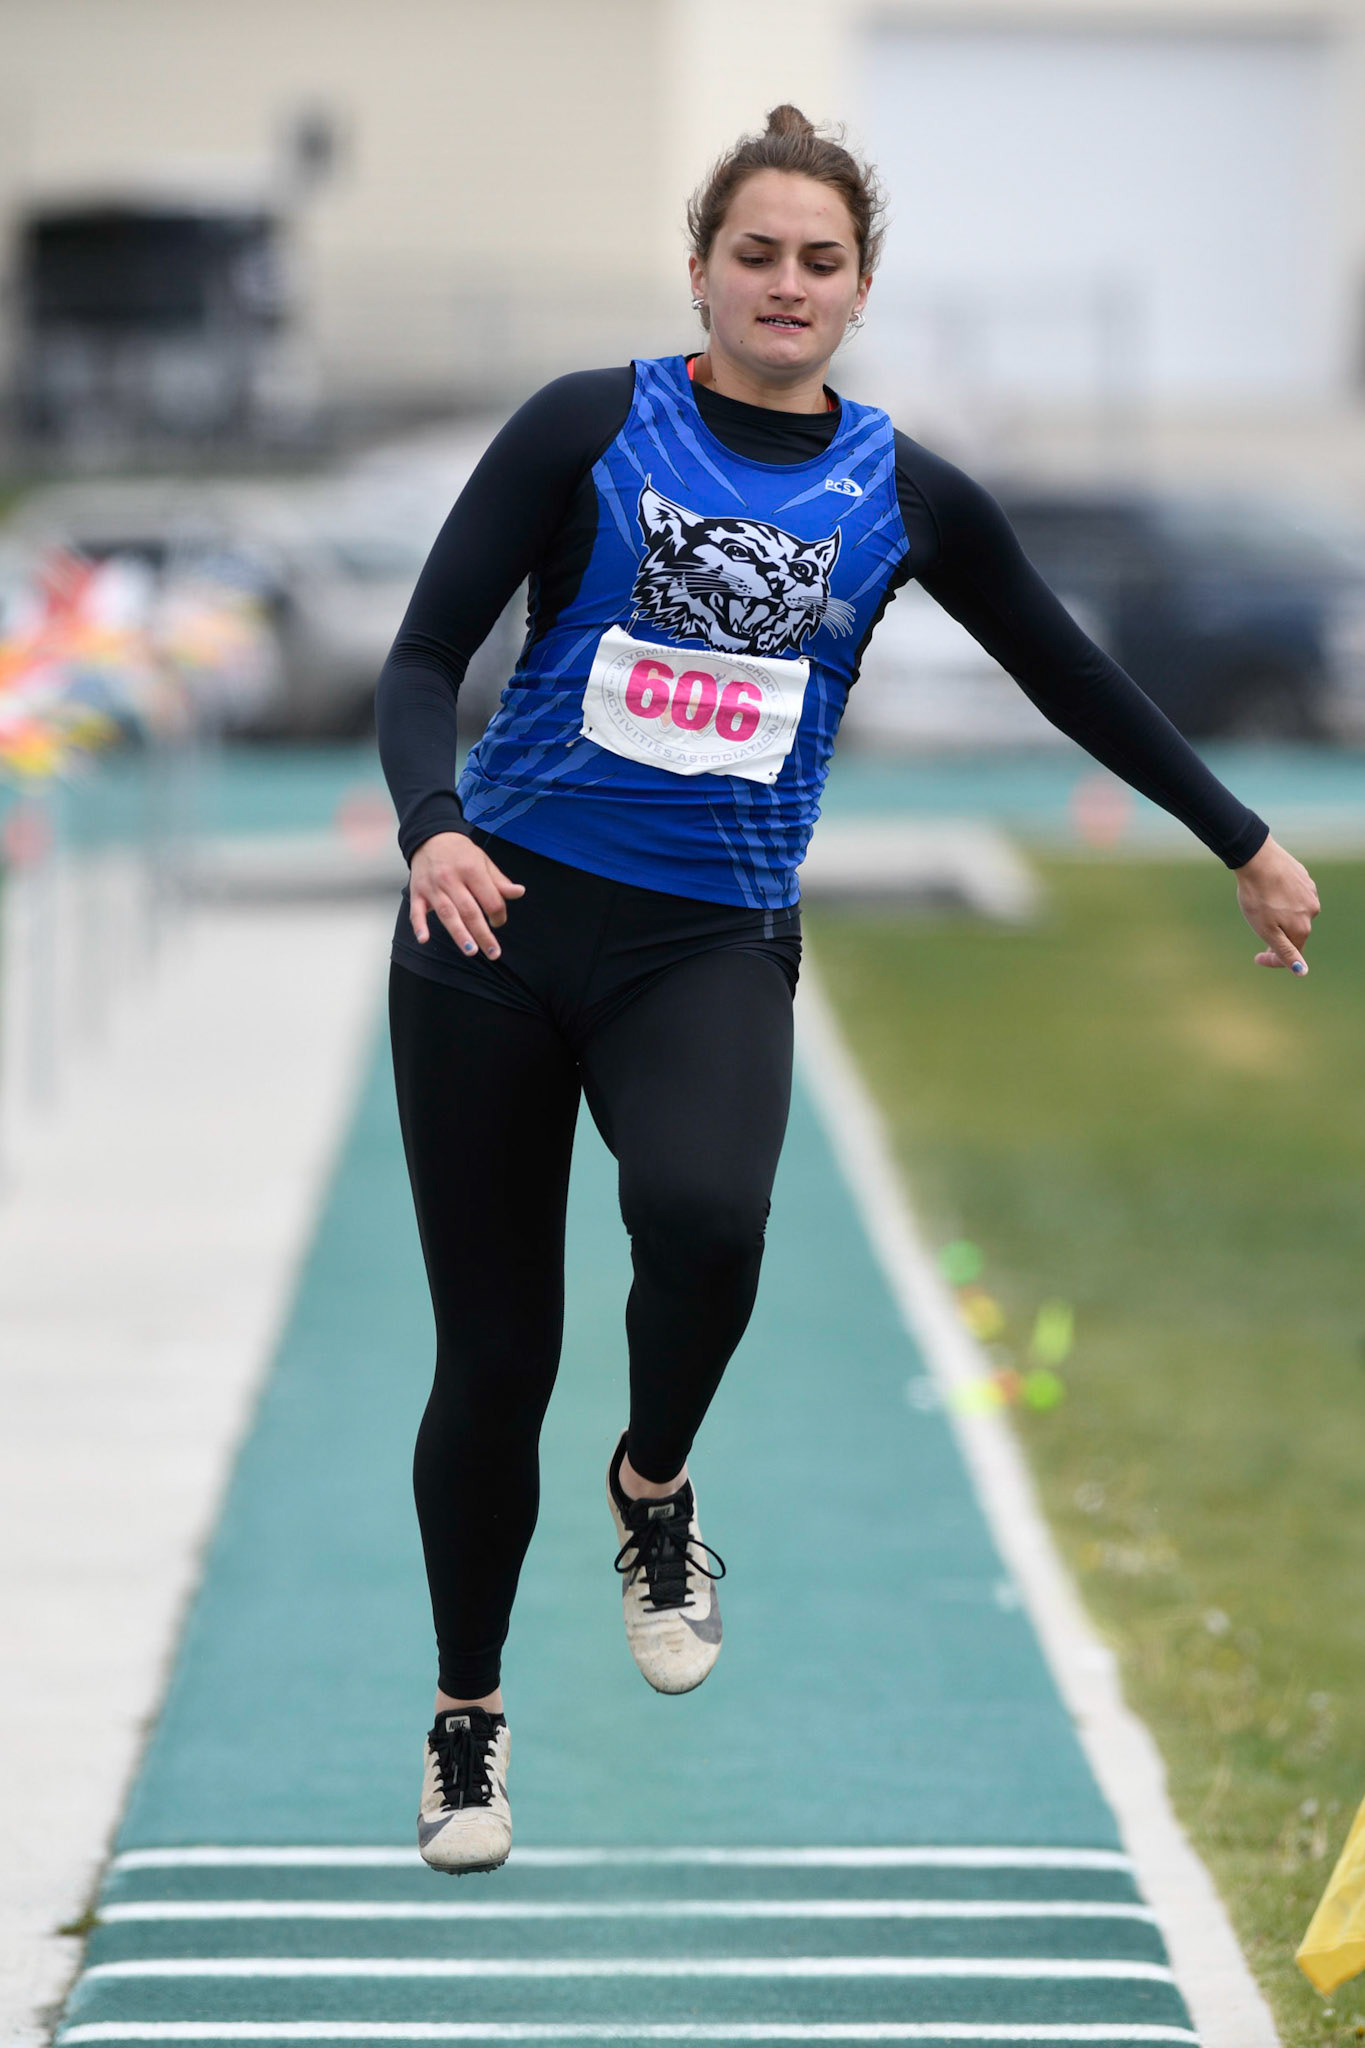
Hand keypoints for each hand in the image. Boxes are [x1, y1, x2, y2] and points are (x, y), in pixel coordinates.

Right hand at [409, 832, 524, 958]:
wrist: (430, 837)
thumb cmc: (461, 853)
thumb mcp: (483, 861)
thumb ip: (499, 881)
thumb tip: (519, 892)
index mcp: (471, 870)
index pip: (490, 899)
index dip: (499, 914)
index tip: (498, 921)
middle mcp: (451, 878)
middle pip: (469, 910)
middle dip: (483, 934)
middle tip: (493, 953)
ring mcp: (433, 887)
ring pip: (447, 913)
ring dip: (459, 934)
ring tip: (471, 950)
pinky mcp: (417, 892)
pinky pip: (416, 911)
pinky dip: (419, 925)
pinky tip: (424, 939)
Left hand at [1234, 833, 1319, 974]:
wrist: (1258, 859)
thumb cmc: (1258, 897)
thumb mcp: (1267, 931)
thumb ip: (1285, 951)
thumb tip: (1302, 972)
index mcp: (1302, 928)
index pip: (1292, 954)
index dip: (1273, 960)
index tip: (1256, 958)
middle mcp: (1312, 912)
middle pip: (1294, 933)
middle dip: (1277, 937)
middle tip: (1257, 929)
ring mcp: (1310, 893)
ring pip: (1294, 913)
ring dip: (1280, 916)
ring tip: (1263, 907)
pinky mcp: (1304, 879)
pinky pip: (1294, 896)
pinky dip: (1283, 899)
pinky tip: (1270, 892)